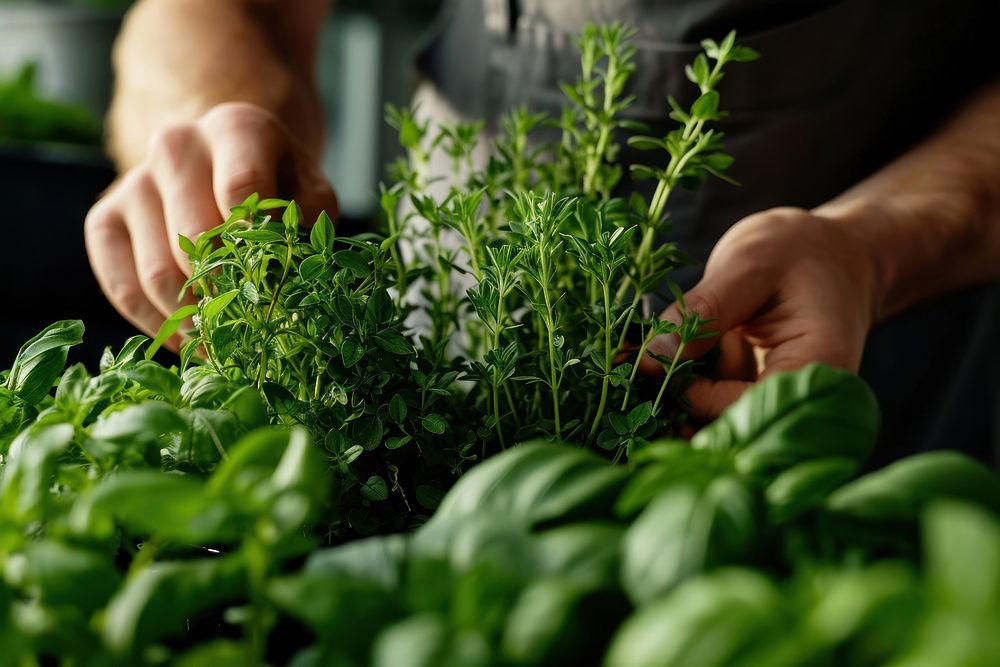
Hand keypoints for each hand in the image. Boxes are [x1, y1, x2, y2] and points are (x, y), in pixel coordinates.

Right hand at [84, 101, 337, 344]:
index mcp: (235, 128)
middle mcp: (176, 145)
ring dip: (193, 320)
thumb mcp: (310, 192)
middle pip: (196, 238)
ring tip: (225, 346)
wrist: (228, 163)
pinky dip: (156, 324)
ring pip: (159, 272)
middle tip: (253, 333)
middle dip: (228, 294)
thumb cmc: (279, 185)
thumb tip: (294, 270)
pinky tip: (188, 341)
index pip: (243, 189)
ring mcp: (134, 181)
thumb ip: (312, 222)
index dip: (258, 246)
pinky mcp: (104, 218)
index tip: (274, 287)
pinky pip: (122, 285)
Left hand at [640, 207, 878, 422]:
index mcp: (815, 371)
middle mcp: (800, 399)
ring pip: (714, 415)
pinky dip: (688, 377)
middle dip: (680, 398)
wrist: (836, 253)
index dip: (694, 395)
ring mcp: (777, 400)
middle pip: (728, 426)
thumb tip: (650, 361)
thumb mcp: (748, 265)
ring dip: (682, 385)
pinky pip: (713, 399)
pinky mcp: (755, 394)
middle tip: (638, 369)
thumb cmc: (801, 250)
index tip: (654, 364)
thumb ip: (702, 311)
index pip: (744, 411)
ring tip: (674, 346)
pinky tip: (679, 348)